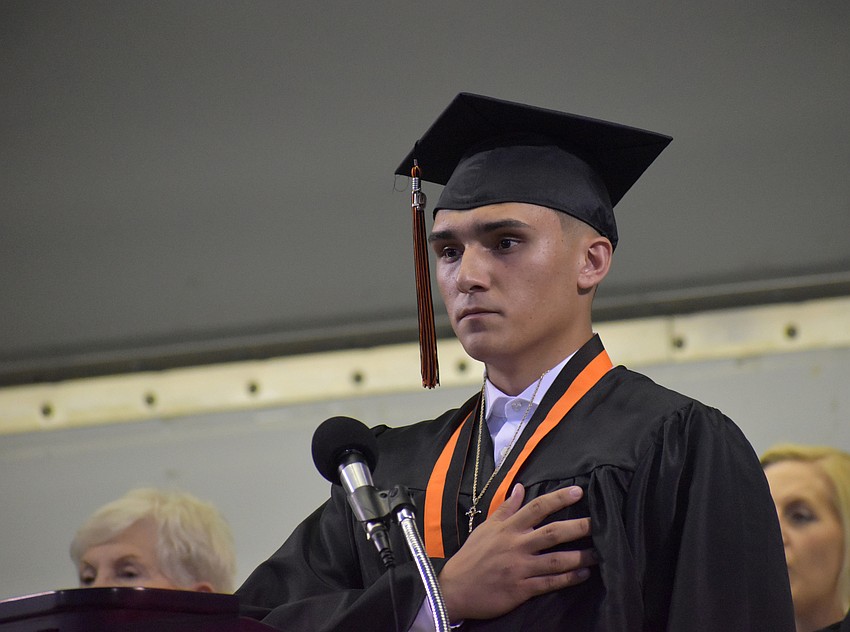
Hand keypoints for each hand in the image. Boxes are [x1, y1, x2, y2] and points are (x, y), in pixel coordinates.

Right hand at [438, 484, 595, 620]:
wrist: (455, 589)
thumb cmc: (472, 556)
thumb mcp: (486, 527)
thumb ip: (506, 508)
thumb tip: (520, 487)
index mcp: (508, 528)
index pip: (536, 508)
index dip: (558, 498)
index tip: (578, 491)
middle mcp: (516, 546)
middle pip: (552, 533)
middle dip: (577, 527)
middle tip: (599, 522)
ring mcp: (520, 568)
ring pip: (556, 560)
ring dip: (580, 556)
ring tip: (600, 552)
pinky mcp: (522, 589)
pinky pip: (550, 583)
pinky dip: (568, 579)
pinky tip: (584, 574)